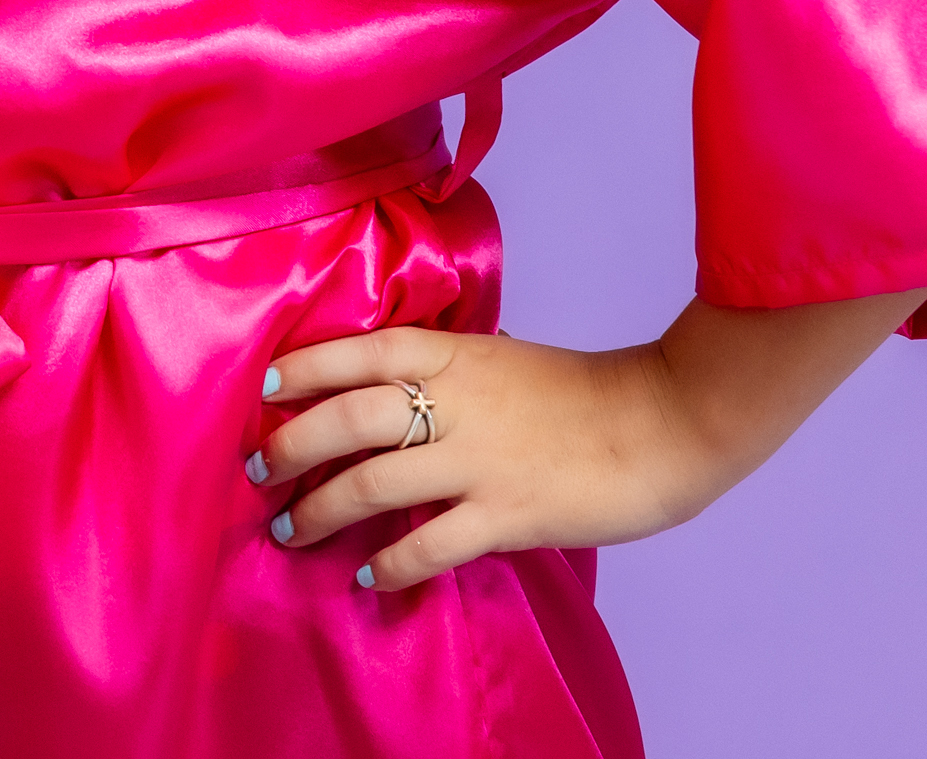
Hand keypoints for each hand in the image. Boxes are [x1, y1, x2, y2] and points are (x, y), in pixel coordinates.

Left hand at [250, 291, 918, 593]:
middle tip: (259, 467)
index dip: (305, 368)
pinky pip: (429, 544)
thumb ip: (451, 369)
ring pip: (373, 482)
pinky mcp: (506, 514)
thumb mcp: (506, 358)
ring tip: (292, 528)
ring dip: (321, 509)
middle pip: (348, 418)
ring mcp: (479, 459)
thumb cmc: (588, 392)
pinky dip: (390, 563)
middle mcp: (456, 402)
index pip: (359, 350)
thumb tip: (394, 384)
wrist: (667, 422)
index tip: (265, 388)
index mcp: (456, 354)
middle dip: (292, 446)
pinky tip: (369, 575)